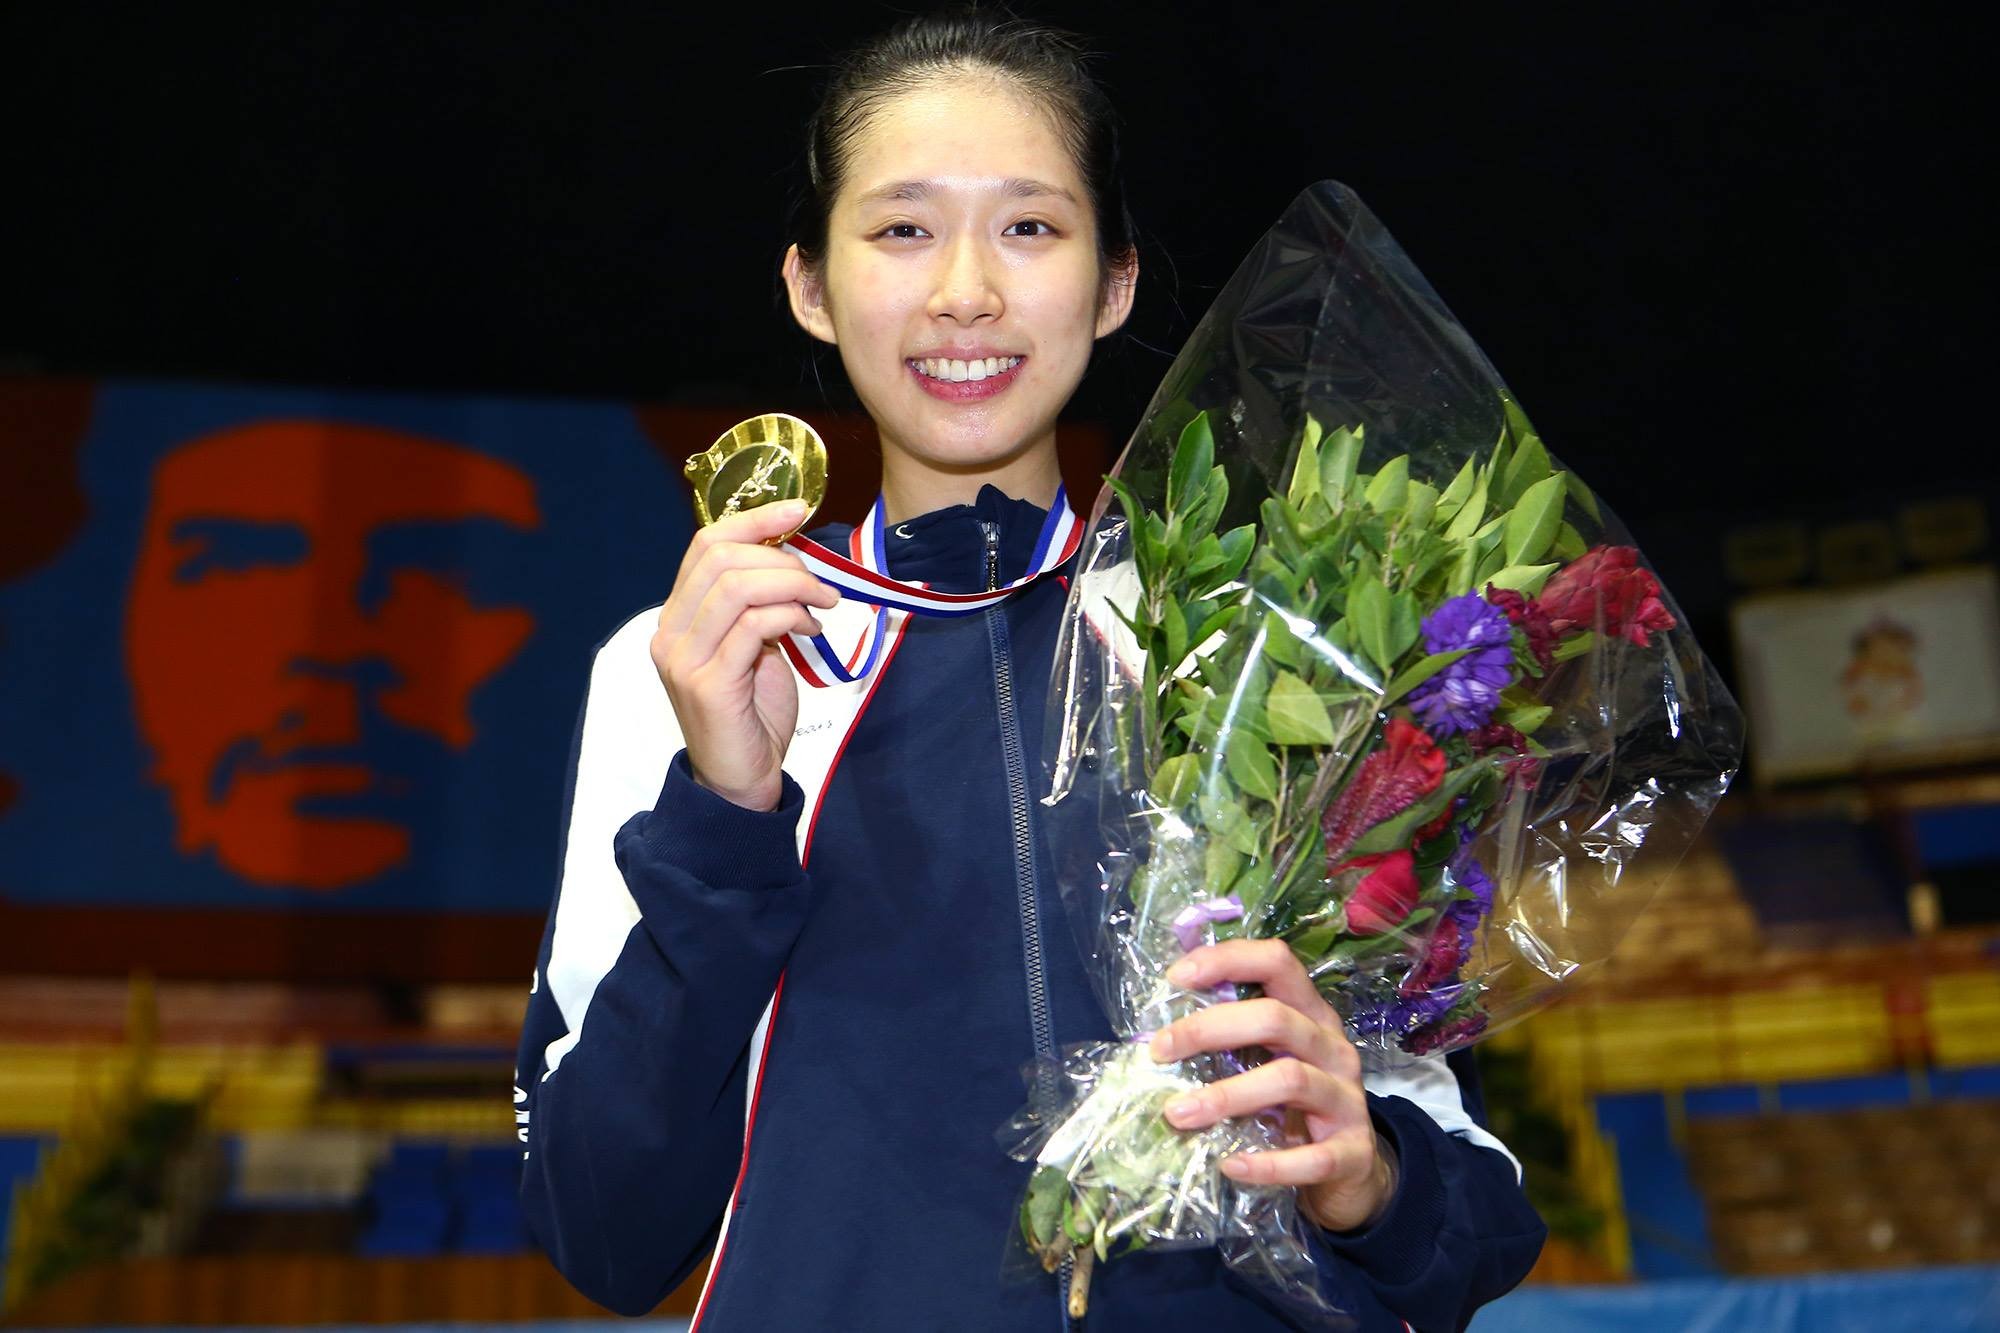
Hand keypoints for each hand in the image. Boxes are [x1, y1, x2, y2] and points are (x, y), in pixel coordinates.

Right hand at [650, 499, 839, 811]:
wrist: (741, 781)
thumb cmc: (752, 713)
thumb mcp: (756, 647)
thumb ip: (760, 605)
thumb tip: (793, 560)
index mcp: (678, 617)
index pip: (705, 544)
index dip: (753, 520)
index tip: (798, 510)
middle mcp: (670, 633)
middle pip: (721, 557)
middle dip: (782, 559)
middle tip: (820, 585)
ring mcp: (685, 659)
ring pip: (738, 586)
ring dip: (793, 585)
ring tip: (823, 606)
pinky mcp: (710, 684)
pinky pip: (755, 626)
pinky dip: (791, 616)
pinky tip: (811, 632)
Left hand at [1148, 938, 1396, 1233]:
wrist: (1350, 1171)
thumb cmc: (1294, 1106)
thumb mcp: (1269, 1062)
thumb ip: (1232, 1042)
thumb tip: (1158, 1035)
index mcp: (1311, 1015)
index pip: (1277, 962)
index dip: (1227, 961)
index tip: (1175, 978)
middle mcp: (1333, 1047)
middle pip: (1275, 1018)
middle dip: (1209, 1029)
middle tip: (1159, 1051)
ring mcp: (1347, 1098)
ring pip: (1290, 1079)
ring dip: (1226, 1096)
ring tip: (1177, 1114)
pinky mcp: (1352, 1152)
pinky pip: (1311, 1157)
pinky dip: (1267, 1163)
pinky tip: (1229, 1166)